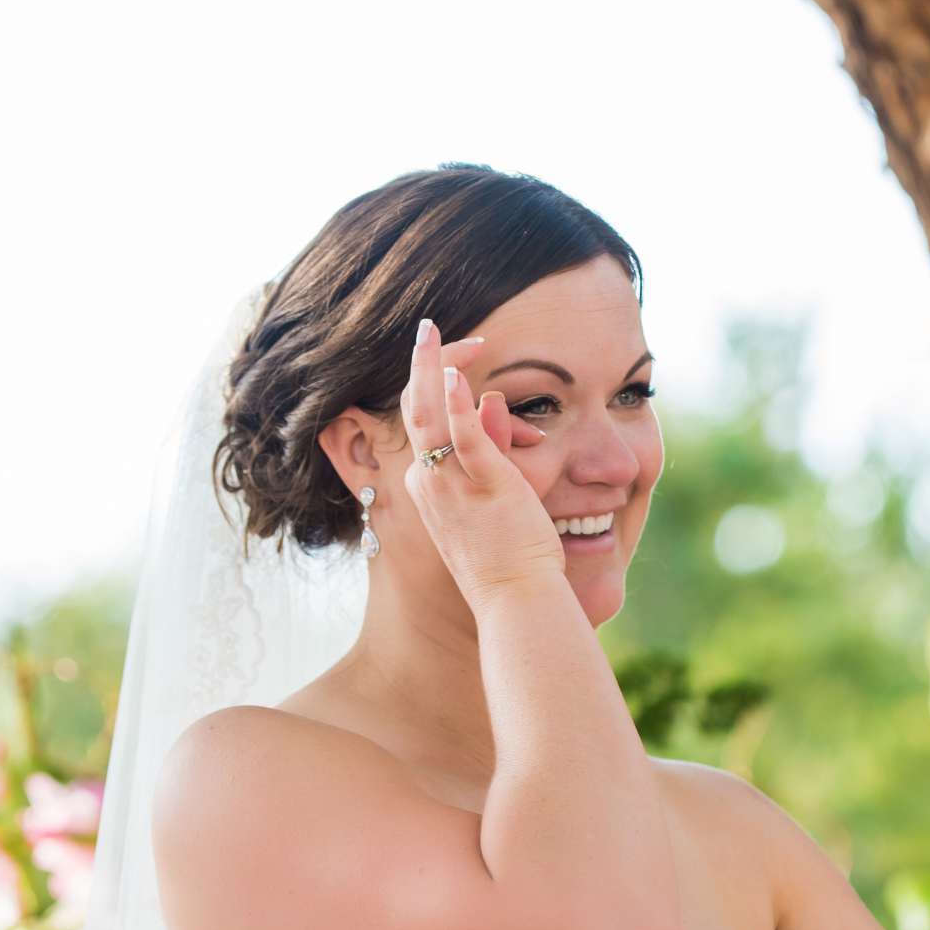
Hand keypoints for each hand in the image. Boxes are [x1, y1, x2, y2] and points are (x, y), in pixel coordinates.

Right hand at [395, 319, 565, 612]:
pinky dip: (457, 404)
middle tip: (426, 328)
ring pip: (428, 417)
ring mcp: (453, 486)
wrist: (514, 601)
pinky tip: (455, 373)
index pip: (422, 426)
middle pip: (415, 412)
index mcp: (429, 489)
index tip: (456, 363)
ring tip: (429, 331)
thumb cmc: (506, 562)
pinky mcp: (486, 487)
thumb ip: (492, 449)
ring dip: (429, 369)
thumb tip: (493, 403)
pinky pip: (465, 439)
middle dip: (420, 365)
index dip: (433, 387)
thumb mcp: (488, 501)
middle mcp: (430, 484)